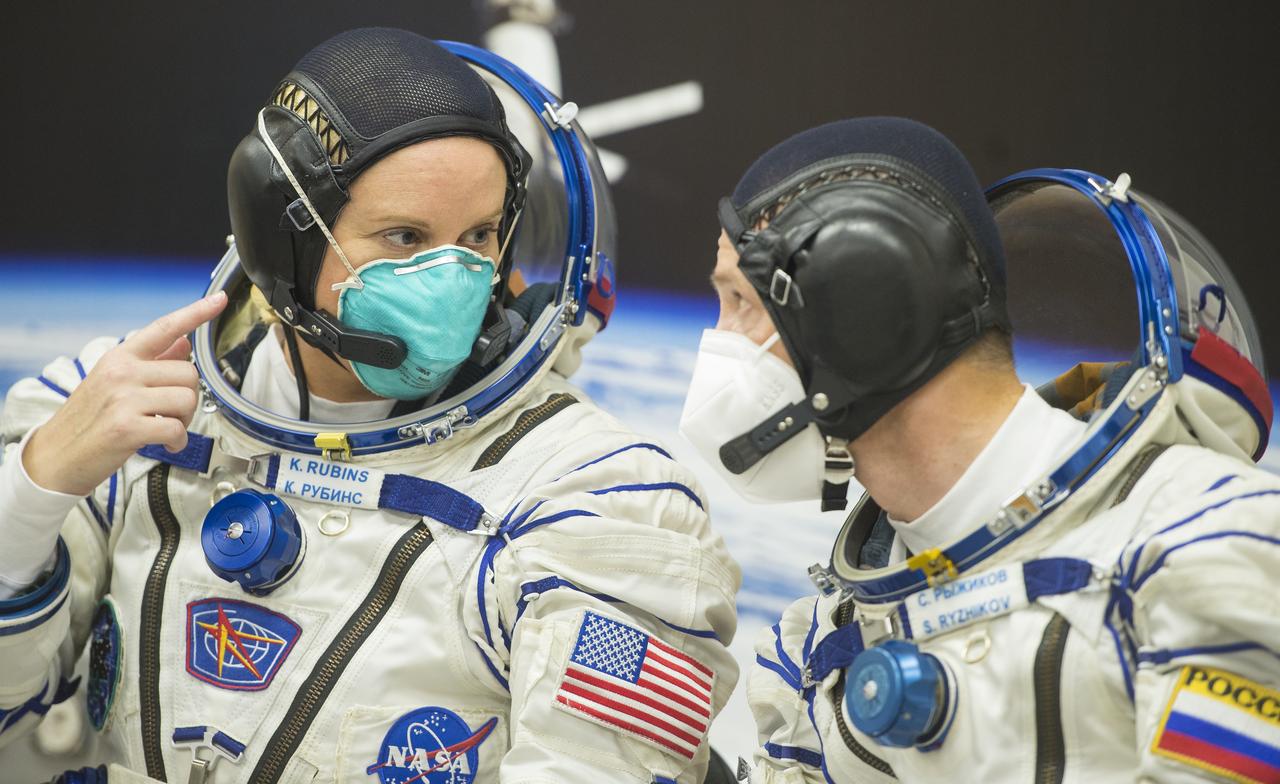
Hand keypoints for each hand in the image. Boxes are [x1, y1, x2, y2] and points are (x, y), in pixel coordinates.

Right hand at [22, 291, 227, 495]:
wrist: (55, 456)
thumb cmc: (88, 420)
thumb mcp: (114, 382)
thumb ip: (152, 361)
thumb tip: (183, 342)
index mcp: (120, 357)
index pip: (164, 327)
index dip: (196, 312)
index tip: (219, 299)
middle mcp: (122, 372)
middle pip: (189, 373)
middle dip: (187, 398)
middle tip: (168, 414)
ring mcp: (123, 398)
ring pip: (187, 399)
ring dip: (184, 421)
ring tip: (164, 427)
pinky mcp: (127, 427)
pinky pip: (177, 429)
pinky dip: (178, 442)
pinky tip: (166, 445)